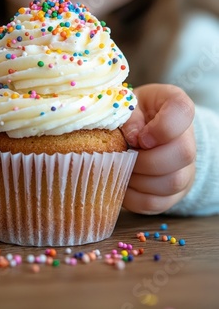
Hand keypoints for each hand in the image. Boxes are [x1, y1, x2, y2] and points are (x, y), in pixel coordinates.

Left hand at [121, 84, 195, 213]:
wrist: (143, 131)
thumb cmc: (133, 114)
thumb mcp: (127, 105)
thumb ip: (129, 117)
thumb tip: (132, 137)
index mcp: (176, 106)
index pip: (182, 112)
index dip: (161, 128)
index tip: (140, 138)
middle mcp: (188, 137)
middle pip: (183, 153)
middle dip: (146, 160)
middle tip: (125, 156)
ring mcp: (186, 167)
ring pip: (172, 182)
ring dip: (139, 179)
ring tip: (121, 169)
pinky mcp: (174, 192)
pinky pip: (158, 203)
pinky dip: (134, 198)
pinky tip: (122, 184)